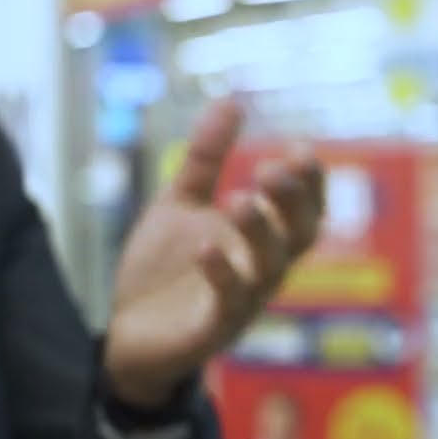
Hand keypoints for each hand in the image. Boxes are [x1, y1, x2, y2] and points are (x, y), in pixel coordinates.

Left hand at [104, 100, 323, 407]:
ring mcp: (242, 302)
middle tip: (273, 169)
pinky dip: (221, 275)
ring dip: (260, 233)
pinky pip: (228, 304)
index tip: (301, 150)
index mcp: (261, 242)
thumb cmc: (164, 272)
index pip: (304, 212)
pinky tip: (205, 249)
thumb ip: (206, 158)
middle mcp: (262, 271)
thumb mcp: (180, 204)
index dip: (310, 184)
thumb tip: (232, 101)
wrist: (127, 337)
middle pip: (298, 237)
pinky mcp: (212, 329)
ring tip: (239, 199)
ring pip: (268, 268)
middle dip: (292, 203)